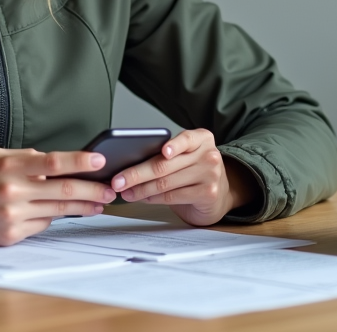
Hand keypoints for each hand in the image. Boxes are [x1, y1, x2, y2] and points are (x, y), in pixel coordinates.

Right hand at [0, 147, 115, 245]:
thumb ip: (26, 157)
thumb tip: (56, 162)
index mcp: (10, 166)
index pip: (53, 162)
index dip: (80, 161)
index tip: (100, 161)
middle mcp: (12, 190)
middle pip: (62, 190)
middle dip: (92, 190)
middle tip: (109, 190)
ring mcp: (12, 215)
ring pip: (56, 210)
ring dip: (81, 207)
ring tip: (97, 203)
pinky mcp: (10, 234)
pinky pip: (41, 225)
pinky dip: (51, 216)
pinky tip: (58, 212)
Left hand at [111, 129, 258, 226]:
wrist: (219, 193)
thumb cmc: (194, 171)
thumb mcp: (185, 156)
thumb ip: (166, 154)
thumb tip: (128, 162)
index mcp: (202, 138)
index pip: (186, 138)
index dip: (174, 145)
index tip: (163, 151)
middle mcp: (209, 155)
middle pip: (165, 165)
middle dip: (136, 173)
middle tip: (118, 180)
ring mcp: (210, 175)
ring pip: (165, 183)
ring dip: (140, 189)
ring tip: (125, 191)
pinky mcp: (207, 194)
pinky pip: (172, 196)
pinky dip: (153, 198)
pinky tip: (142, 198)